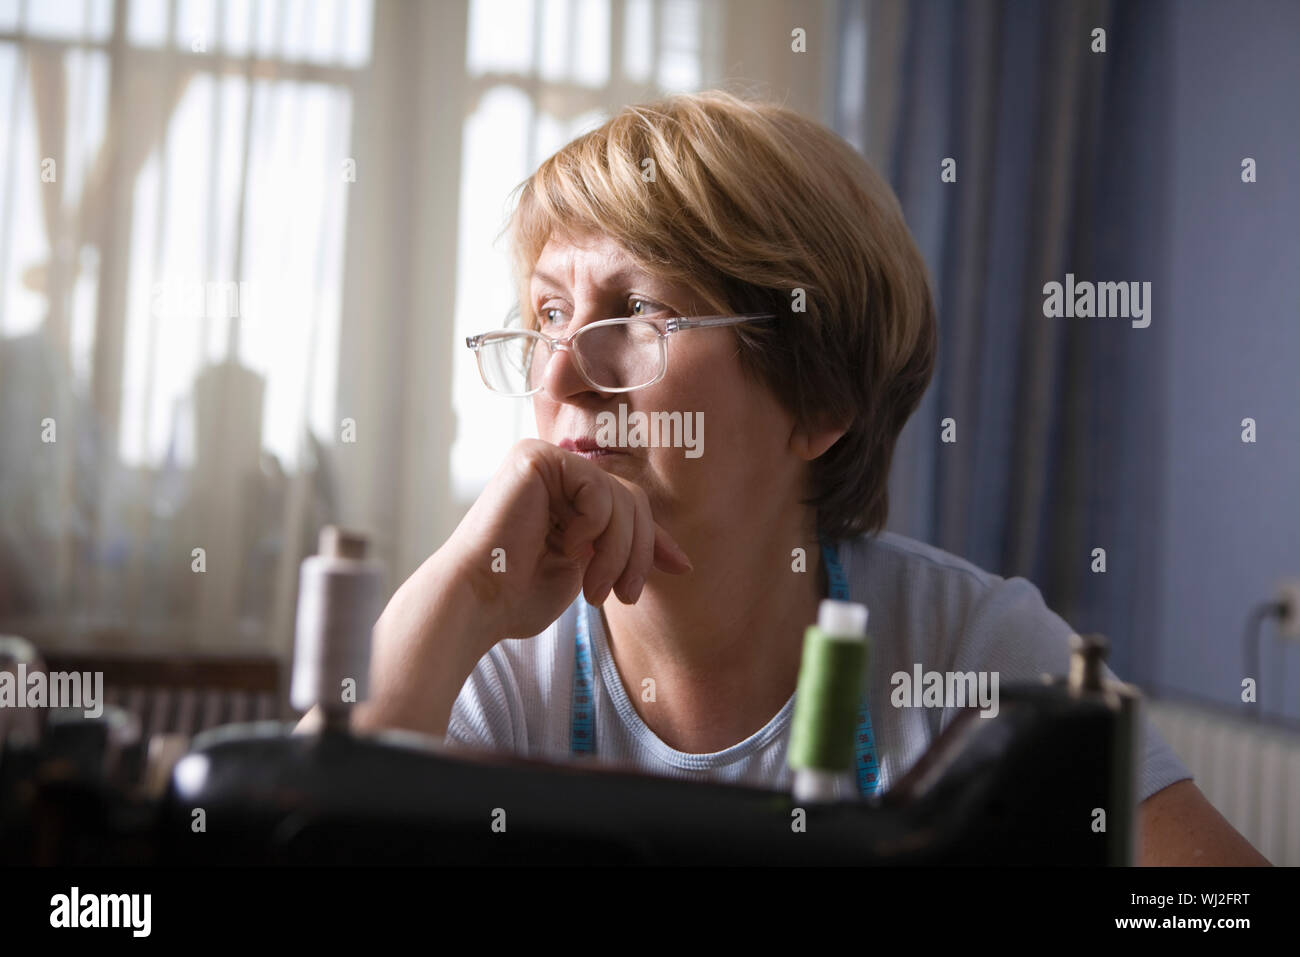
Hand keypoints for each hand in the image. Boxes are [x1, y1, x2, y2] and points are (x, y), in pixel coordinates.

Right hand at [440, 438, 692, 644]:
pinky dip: (591, 527)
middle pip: (630, 498)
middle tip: (622, 595)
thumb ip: (626, 552)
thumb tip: (683, 560)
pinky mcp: (534, 458)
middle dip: (636, 552)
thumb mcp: (590, 571)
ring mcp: (543, 459)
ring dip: (617, 552)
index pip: (628, 504)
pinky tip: (563, 547)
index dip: (652, 539)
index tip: (680, 569)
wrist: (478, 603)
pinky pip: (597, 489)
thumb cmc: (519, 596)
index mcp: (564, 494)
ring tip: (594, 590)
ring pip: (620, 497)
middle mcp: (554, 470)